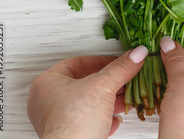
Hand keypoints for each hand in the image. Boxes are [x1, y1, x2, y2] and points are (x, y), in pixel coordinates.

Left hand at [27, 46, 148, 137]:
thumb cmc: (75, 122)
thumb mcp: (103, 86)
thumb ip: (121, 68)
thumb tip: (136, 53)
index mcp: (47, 83)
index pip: (78, 62)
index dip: (102, 61)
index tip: (119, 62)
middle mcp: (47, 101)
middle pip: (85, 83)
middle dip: (109, 83)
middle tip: (125, 79)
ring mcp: (56, 120)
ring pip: (88, 103)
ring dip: (110, 101)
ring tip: (126, 99)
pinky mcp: (67, 135)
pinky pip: (87, 120)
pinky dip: (103, 118)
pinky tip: (114, 119)